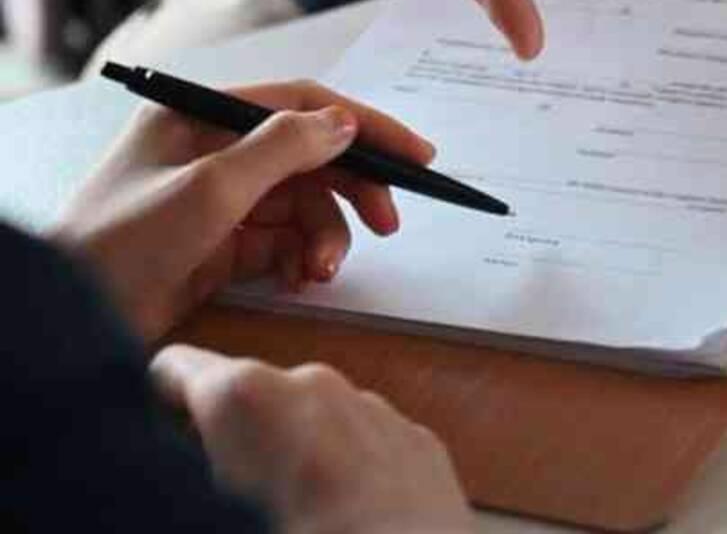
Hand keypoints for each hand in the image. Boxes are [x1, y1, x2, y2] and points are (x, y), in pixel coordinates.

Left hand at [54, 81, 434, 342]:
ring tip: (323, 270)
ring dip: (324, 234)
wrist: (70, 327)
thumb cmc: (121, 244)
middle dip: (351, 188)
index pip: (300, 103)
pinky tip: (302, 278)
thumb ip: (282, 148)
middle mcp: (212, 147)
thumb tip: (343, 122)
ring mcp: (217, 198)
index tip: (415, 154)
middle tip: (390, 222)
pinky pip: (282, 240)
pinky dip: (301, 257)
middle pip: (308, 155)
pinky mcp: (220, 245)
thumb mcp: (208, 188)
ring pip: (301, 203)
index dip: (362, 125)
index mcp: (200, 113)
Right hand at [152, 346, 473, 533]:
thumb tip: (177, 495)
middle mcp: (309, 381)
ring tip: (281, 517)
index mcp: (245, 397)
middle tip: (219, 501)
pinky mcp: (416, 440)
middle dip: (225, 445)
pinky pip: (360, 444)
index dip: (151, 410)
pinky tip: (338, 523)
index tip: (149, 448)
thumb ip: (188, 487)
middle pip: (241, 399)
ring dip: (286, 459)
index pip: (172, 370)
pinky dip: (342, 472)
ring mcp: (370, 405)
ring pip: (306, 420)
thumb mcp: (212, 517)